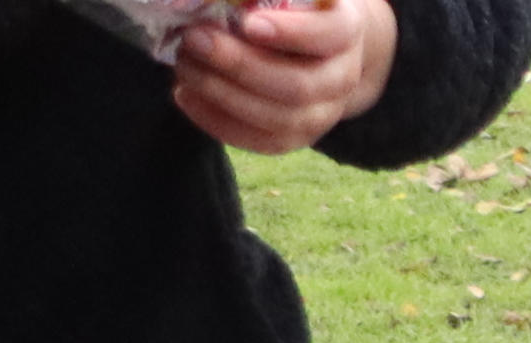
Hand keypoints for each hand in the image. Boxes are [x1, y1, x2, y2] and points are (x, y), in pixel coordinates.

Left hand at [165, 0, 392, 149]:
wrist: (315, 47)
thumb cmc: (293, 4)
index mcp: (346, 30)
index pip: (328, 36)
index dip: (291, 33)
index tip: (248, 22)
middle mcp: (342, 78)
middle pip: (298, 86)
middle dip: (240, 65)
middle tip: (194, 39)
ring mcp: (323, 114)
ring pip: (279, 119)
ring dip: (222, 93)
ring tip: (185, 66)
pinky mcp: (297, 137)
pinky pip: (260, 141)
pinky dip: (217, 121)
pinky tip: (185, 95)